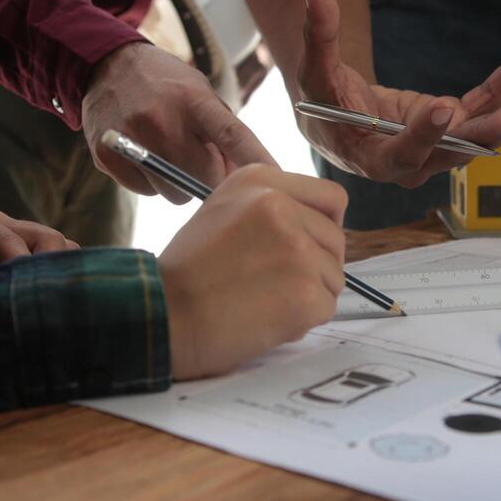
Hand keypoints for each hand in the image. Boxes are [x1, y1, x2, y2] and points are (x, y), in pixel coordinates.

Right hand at [83, 41, 278, 203]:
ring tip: (169, 153)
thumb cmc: (166, 84)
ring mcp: (131, 138)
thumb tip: (242, 181)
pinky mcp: (107, 155)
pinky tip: (146, 155)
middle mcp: (162, 119)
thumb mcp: (201, 93)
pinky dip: (151, 182)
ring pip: (174, 193)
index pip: (234, 136)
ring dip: (179, 183)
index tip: (278, 181)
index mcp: (193, 100)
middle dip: (208, 176)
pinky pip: (146, 192)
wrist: (107, 64)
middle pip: (203, 178)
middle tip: (199, 156)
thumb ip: (224, 135)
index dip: (257, 161)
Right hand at [159, 165, 346, 379]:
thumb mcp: (223, 211)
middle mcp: (281, 206)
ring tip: (262, 301)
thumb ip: (271, 208)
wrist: (164, 316)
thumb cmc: (188, 273)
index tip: (307, 245)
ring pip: (334, 276)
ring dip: (307, 295)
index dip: (323, 226)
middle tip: (274, 284)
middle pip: (336, 240)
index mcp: (260, 179)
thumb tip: (320, 228)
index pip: (332, 198)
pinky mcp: (305, 291)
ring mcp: (297, 249)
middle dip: (315, 266)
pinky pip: (326, 307)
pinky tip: (265, 319)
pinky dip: (302, 321)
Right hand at [296, 0, 500, 187]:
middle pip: (459, 150)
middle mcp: (419, 161)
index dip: (424, 133)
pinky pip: (488, 101)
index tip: (441, 107)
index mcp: (379, 159)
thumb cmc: (324, 106)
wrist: (344, 126)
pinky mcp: (458, 124)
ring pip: (487, 131)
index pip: (406, 152)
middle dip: (490, 133)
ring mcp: (444, 144)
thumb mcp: (315, 73)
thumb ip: (317, 35)